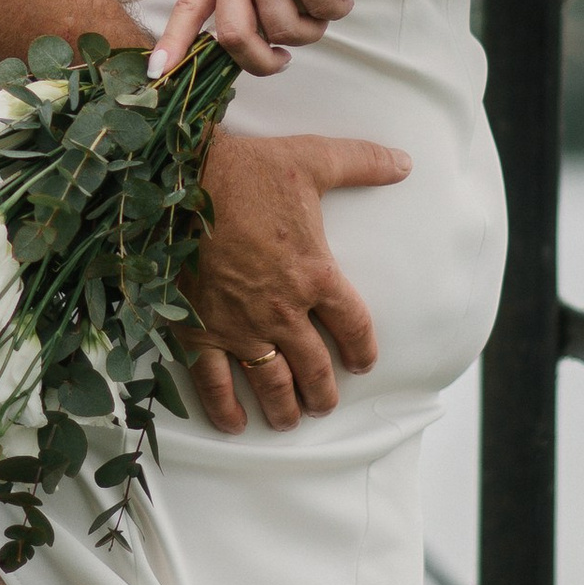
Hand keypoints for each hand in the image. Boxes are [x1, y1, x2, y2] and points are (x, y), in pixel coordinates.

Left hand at [152, 0, 367, 81]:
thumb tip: (264, 33)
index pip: (188, 8)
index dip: (172, 44)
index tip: (159, 73)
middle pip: (234, 37)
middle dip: (260, 64)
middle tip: (281, 61)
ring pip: (284, 29)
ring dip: (309, 34)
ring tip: (321, 15)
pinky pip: (320, 9)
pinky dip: (335, 11)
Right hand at [185, 126, 409, 434]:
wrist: (179, 180)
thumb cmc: (247, 169)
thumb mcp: (312, 159)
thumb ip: (361, 162)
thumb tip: (404, 162)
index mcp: (315, 273)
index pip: (353, 325)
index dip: (362, 350)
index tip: (362, 363)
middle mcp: (283, 310)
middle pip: (315, 366)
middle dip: (323, 391)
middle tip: (325, 404)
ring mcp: (240, 326)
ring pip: (271, 382)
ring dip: (284, 407)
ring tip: (290, 420)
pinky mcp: (199, 329)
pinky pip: (214, 381)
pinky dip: (225, 408)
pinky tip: (234, 425)